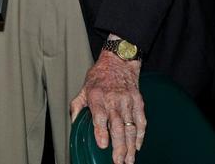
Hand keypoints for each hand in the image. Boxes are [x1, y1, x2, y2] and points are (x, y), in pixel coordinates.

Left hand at [70, 48, 145, 163]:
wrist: (119, 61)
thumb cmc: (99, 77)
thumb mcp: (83, 89)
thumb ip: (77, 107)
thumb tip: (73, 123)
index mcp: (97, 97)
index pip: (100, 116)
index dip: (101, 131)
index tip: (103, 145)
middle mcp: (114, 100)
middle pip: (118, 126)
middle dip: (119, 147)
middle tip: (118, 162)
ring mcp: (128, 101)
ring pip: (131, 127)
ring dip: (130, 146)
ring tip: (129, 161)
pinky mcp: (138, 101)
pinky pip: (141, 121)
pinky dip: (141, 135)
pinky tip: (138, 147)